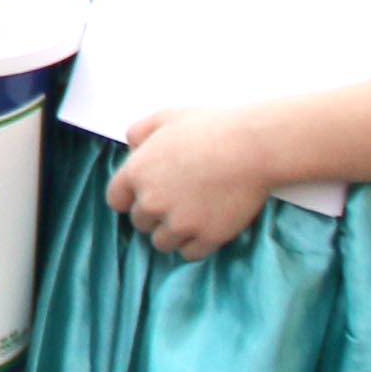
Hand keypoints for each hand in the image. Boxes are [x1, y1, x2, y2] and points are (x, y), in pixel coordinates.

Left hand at [107, 103, 279, 261]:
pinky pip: (190, 254)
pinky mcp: (207, 237)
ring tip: (192, 215)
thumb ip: (139, 132)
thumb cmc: (212, 128)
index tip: (146, 196)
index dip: (131, 198)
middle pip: (141, 223)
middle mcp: (151, 202)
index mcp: (136, 173)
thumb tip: (132, 148)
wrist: (253, 147)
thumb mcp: (167, 117)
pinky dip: (196, 245)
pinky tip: (205, 228)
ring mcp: (179, 223)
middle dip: (155, 214)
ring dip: (173, 233)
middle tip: (178, 200)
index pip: (116, 201)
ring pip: (162, 243)